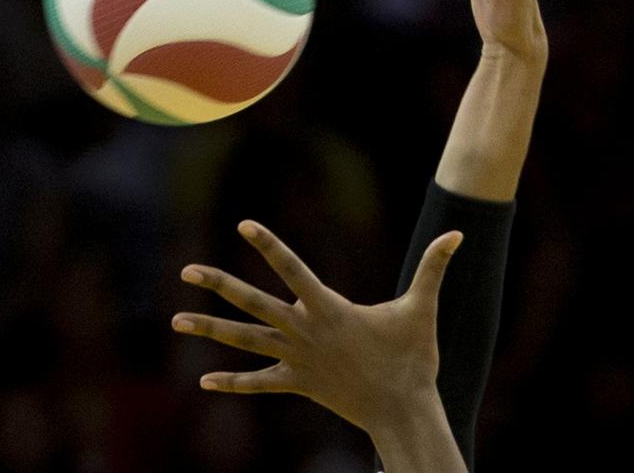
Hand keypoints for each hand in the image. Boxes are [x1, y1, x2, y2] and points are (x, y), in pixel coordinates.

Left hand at [172, 221, 461, 434]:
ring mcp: (297, 359)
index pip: (291, 268)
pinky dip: (233, 382)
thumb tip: (458, 233)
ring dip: (210, 330)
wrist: (402, 409)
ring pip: (245, 341)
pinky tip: (205, 380)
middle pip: (252, 304)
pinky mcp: (298, 384)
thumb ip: (434, 267)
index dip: (268, 245)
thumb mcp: (422, 307)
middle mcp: (305, 331)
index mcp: (328, 308)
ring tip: (175, 321)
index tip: (244, 225)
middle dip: (218, 286)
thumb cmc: (412, 357)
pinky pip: (259, 383)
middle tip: (186, 270)